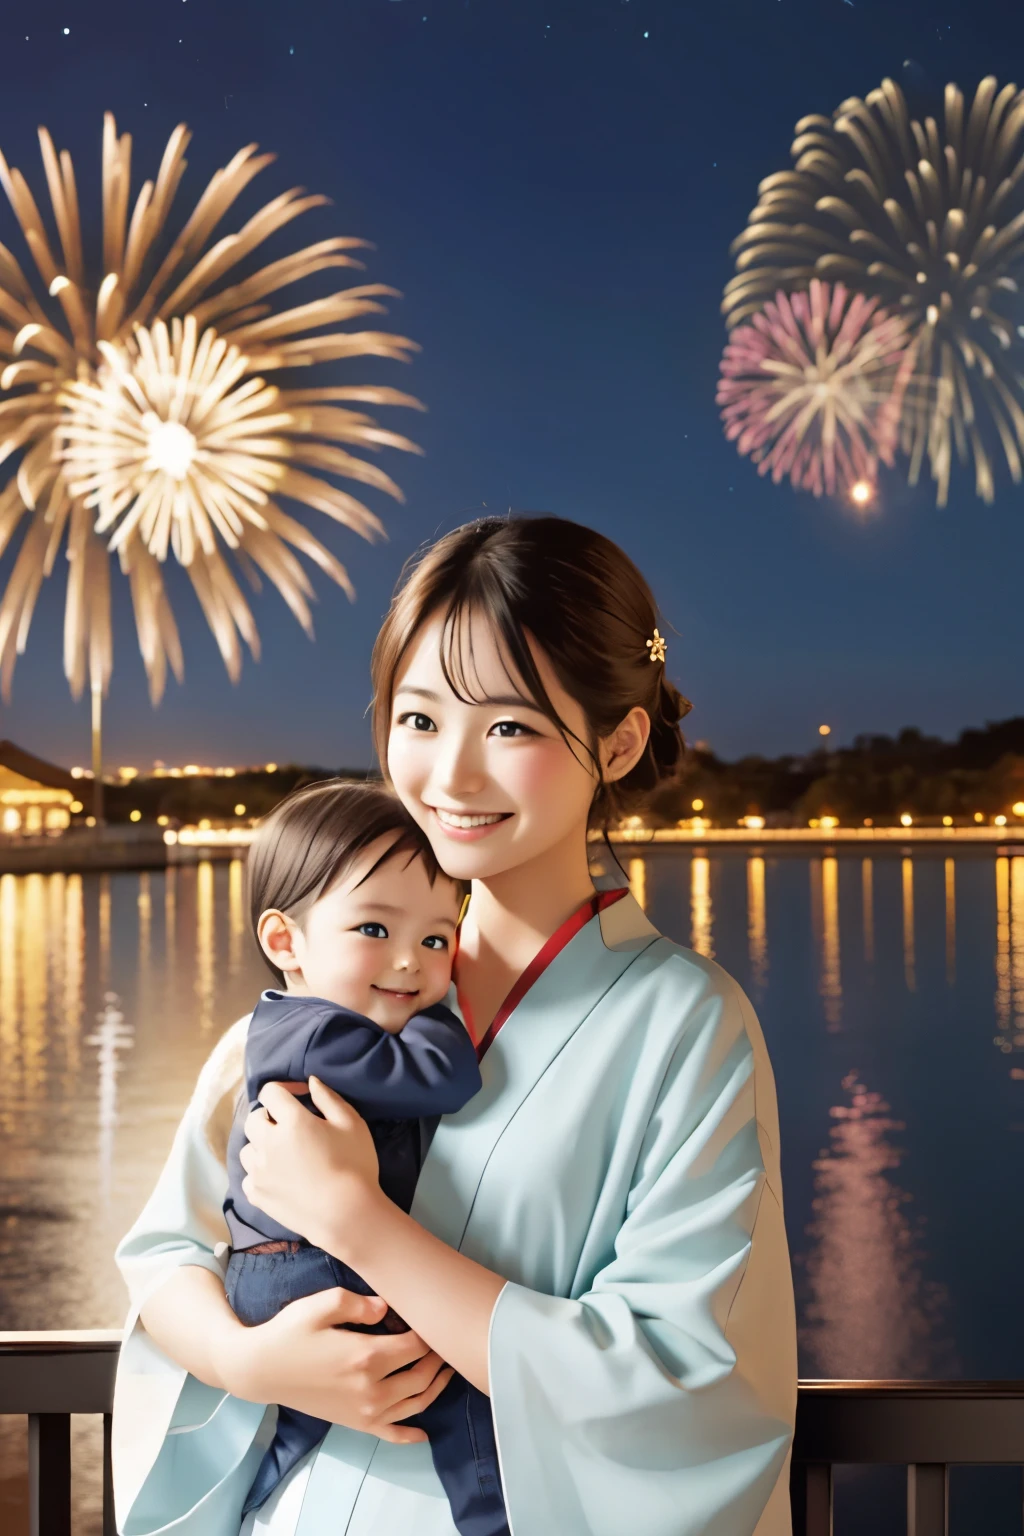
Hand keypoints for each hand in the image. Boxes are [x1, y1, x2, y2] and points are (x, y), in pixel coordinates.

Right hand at [224, 1286, 453, 1443]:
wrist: (260, 1369)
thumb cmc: (290, 1332)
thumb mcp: (320, 1305)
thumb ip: (358, 1303)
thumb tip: (387, 1308)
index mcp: (367, 1357)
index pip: (416, 1345)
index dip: (430, 1330)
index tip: (434, 1317)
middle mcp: (371, 1389)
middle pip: (422, 1375)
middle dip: (438, 1358)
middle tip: (446, 1340)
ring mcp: (364, 1411)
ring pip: (415, 1403)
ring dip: (435, 1387)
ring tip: (445, 1369)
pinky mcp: (355, 1424)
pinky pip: (391, 1434)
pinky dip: (412, 1435)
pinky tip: (425, 1433)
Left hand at [239, 1077, 380, 1252]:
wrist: (348, 1216)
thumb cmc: (355, 1166)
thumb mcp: (352, 1124)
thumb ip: (329, 1098)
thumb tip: (310, 1082)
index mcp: (291, 1121)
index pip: (270, 1092)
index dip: (284, 1089)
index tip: (299, 1097)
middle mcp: (268, 1143)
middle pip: (254, 1119)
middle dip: (270, 1116)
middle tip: (291, 1126)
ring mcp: (259, 1171)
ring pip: (247, 1148)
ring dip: (261, 1145)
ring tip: (282, 1153)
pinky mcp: (257, 1195)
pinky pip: (248, 1176)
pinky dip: (259, 1172)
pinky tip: (278, 1176)